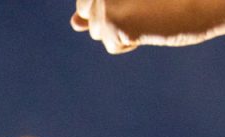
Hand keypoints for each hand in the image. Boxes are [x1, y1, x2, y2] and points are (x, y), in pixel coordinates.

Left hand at [72, 0, 224, 53]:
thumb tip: (74, 24)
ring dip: (121, 29)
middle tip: (142, 9)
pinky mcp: (112, 21)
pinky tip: (150, 28)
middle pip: (86, 11)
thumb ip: (100, 6)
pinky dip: (129, 43)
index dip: (108, 4)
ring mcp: (104, 1)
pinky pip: (111, 45)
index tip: (133, 3)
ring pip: (98, 30)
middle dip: (109, 16)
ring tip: (149, 15)